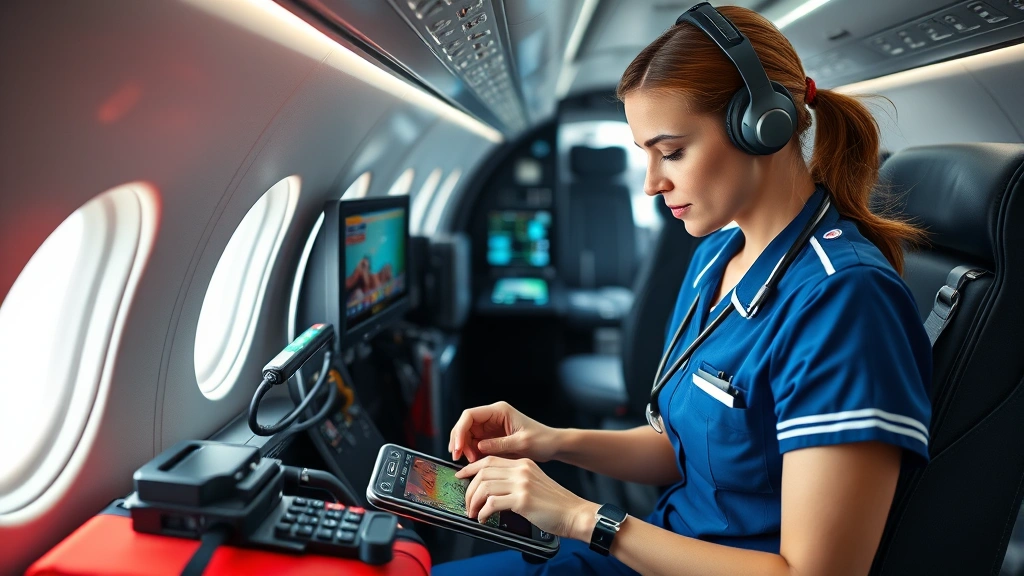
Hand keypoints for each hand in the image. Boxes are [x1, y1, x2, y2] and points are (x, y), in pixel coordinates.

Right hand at [448, 401, 558, 462]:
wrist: (552, 445)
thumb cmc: (542, 440)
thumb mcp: (522, 443)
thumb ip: (499, 444)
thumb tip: (478, 447)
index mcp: (499, 411)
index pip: (470, 415)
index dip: (460, 431)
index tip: (457, 447)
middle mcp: (492, 416)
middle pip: (465, 425)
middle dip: (459, 441)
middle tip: (458, 458)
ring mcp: (491, 427)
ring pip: (468, 435)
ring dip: (465, 449)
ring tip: (470, 462)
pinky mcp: (492, 438)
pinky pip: (475, 444)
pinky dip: (472, 453)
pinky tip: (475, 463)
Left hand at [456, 456, 598, 540]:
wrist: (574, 513)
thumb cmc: (554, 503)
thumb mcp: (533, 483)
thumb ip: (514, 481)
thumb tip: (490, 489)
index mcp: (523, 463)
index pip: (490, 460)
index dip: (471, 468)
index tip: (461, 476)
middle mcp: (521, 470)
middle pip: (483, 472)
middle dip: (469, 489)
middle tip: (467, 503)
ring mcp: (522, 484)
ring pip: (485, 487)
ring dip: (474, 502)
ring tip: (474, 513)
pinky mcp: (522, 500)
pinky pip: (492, 503)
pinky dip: (484, 512)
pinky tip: (485, 518)